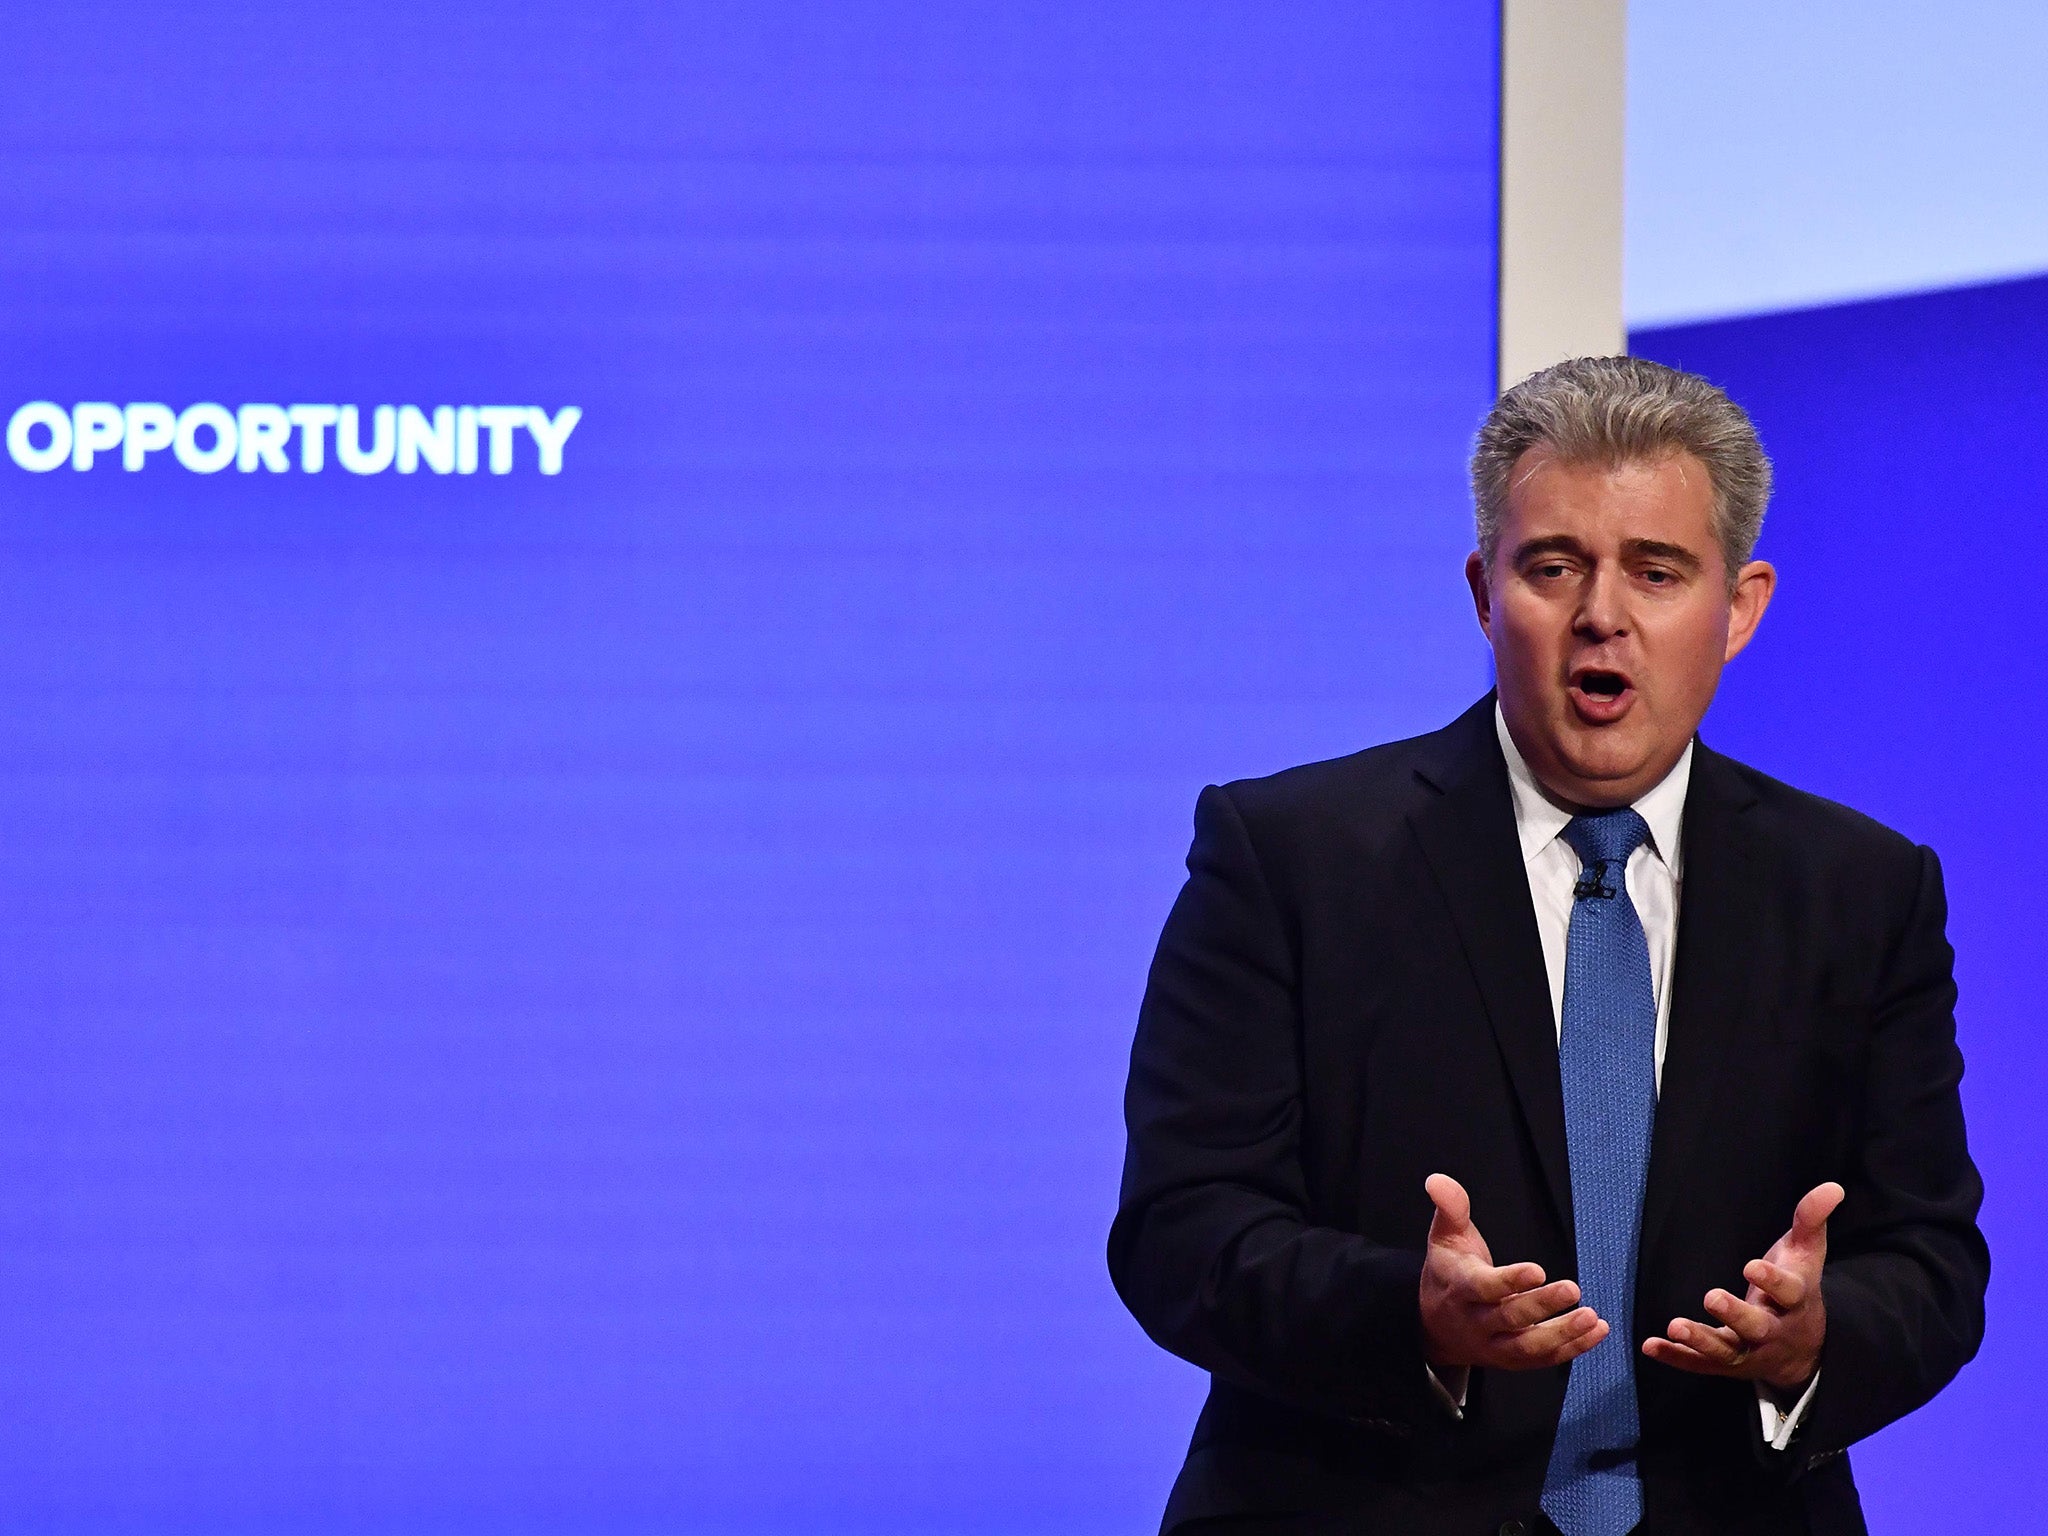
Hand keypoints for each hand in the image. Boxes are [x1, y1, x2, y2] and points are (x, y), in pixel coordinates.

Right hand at [1420, 1173, 1607, 1370]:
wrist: (1434, 1326)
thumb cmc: (1447, 1274)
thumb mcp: (1445, 1237)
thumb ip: (1450, 1208)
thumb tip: (1438, 1180)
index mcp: (1460, 1289)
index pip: (1484, 1288)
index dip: (1510, 1281)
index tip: (1537, 1270)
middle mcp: (1476, 1322)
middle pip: (1509, 1319)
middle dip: (1541, 1306)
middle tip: (1573, 1288)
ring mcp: (1494, 1345)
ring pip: (1528, 1347)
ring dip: (1563, 1335)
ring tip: (1591, 1318)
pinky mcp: (1512, 1360)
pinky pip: (1543, 1359)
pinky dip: (1573, 1348)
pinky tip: (1597, 1332)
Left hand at [1642, 1182, 1841, 1391]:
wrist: (1803, 1350)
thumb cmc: (1796, 1290)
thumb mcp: (1806, 1255)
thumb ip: (1811, 1220)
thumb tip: (1832, 1187)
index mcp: (1795, 1303)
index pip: (1789, 1292)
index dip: (1772, 1280)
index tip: (1752, 1266)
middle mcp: (1774, 1331)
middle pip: (1757, 1327)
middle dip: (1736, 1315)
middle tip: (1712, 1296)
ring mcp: (1749, 1352)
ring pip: (1726, 1351)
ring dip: (1701, 1340)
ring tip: (1674, 1326)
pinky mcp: (1726, 1365)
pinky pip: (1699, 1365)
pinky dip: (1676, 1358)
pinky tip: (1650, 1346)